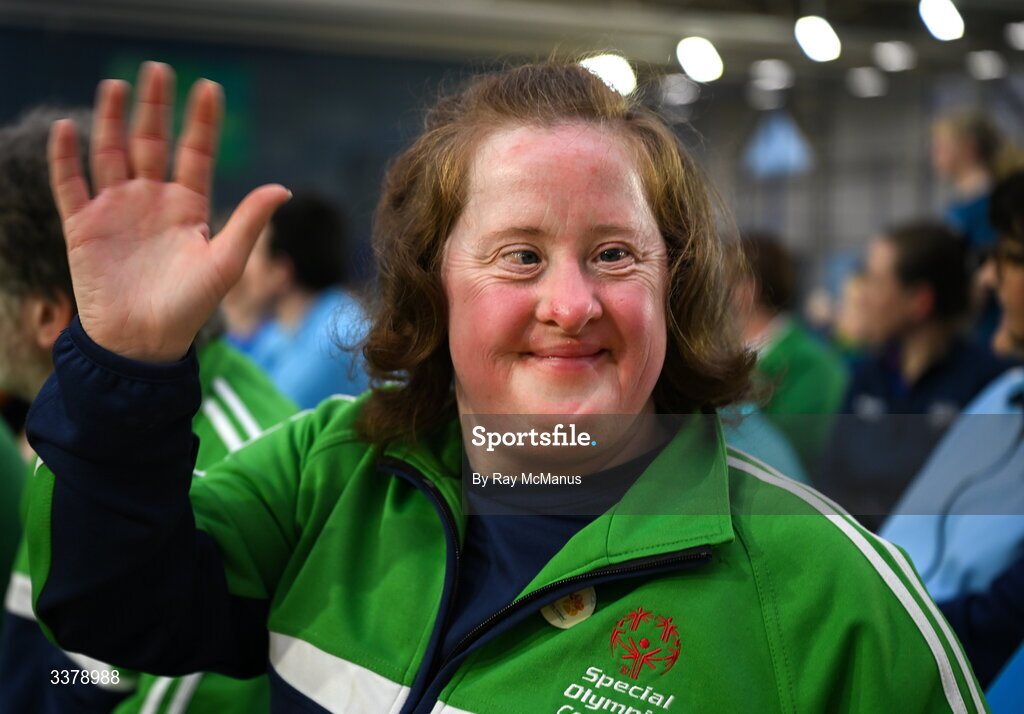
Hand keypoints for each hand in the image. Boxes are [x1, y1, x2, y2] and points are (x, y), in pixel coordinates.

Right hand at [48, 62, 290, 362]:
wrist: (144, 342)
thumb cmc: (190, 307)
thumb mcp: (226, 262)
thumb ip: (249, 222)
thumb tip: (283, 188)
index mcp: (188, 206)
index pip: (195, 153)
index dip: (202, 122)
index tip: (209, 87)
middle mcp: (152, 201)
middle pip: (152, 142)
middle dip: (155, 107)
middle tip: (158, 69)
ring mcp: (116, 210)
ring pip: (110, 153)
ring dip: (110, 120)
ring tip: (115, 85)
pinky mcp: (83, 225)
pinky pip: (70, 184)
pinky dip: (66, 157)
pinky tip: (68, 127)